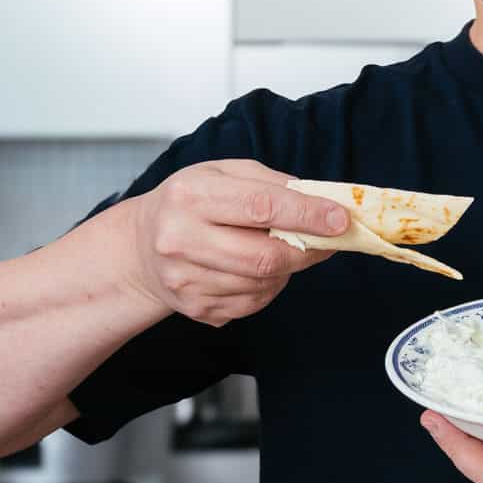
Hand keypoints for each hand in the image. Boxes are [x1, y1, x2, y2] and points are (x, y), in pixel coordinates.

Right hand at [124, 159, 349, 326]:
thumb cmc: (192, 202)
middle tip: (328, 240)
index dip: (308, 215)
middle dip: (307, 250)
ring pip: (264, 283)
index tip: (340, 219)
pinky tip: (256, 269)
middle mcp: (181, 239)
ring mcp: (185, 280)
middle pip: (266, 257)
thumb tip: (323, 203)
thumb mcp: (224, 174)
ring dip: (287, 268)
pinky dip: (269, 286)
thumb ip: (273, 184)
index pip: (262, 206)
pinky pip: (254, 303)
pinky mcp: (195, 308)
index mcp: (191, 195)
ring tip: (280, 248)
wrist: (141, 247)